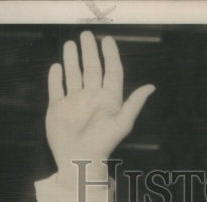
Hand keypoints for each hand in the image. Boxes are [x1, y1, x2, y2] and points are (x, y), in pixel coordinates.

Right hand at [46, 31, 154, 176]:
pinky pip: (56, 89)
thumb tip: (151, 87)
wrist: (78, 160)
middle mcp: (91, 98)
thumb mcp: (122, 123)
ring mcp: (73, 103)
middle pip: (92, 69)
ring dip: (73, 60)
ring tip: (71, 44)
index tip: (107, 39)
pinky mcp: (57, 109)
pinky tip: (57, 67)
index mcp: (108, 100)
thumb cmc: (102, 144)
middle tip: (87, 35)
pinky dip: (55, 78)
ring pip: (73, 75)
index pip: (111, 72)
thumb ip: (134, 104)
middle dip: (90, 52)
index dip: (111, 55)